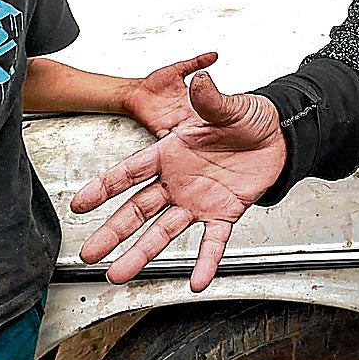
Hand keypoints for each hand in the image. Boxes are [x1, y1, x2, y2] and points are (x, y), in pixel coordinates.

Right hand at [70, 72, 287, 291]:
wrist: (279, 136)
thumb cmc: (248, 119)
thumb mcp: (229, 106)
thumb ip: (210, 99)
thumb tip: (200, 78)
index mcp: (171, 152)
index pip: (130, 171)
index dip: (104, 188)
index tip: (79, 205)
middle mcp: (178, 181)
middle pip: (137, 209)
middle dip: (113, 231)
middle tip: (90, 252)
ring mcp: (198, 200)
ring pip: (163, 231)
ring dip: (141, 253)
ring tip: (119, 274)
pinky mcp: (224, 214)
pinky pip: (212, 242)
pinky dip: (205, 261)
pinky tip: (197, 281)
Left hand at [119, 52, 218, 136]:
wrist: (135, 93)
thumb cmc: (154, 83)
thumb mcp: (178, 69)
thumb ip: (196, 63)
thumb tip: (213, 55)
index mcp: (192, 101)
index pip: (209, 108)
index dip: (217, 111)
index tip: (229, 115)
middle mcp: (185, 114)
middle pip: (202, 124)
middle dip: (211, 129)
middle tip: (221, 133)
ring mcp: (175, 123)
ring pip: (189, 134)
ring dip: (196, 138)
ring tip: (206, 142)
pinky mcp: (162, 130)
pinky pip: (170, 140)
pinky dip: (175, 144)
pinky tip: (182, 145)